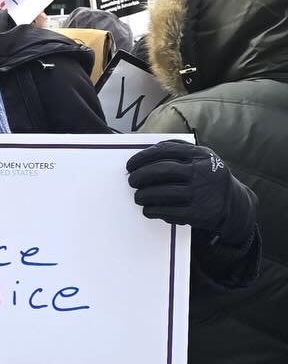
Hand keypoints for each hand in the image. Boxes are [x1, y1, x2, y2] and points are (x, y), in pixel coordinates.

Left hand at [127, 141, 254, 246]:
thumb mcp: (202, 158)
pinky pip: (167, 212)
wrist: (233, 203)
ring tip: (138, 196)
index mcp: (201, 155)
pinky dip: (152, 210)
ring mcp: (201, 193)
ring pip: (161, 193)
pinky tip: (148, 209)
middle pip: (161, 170)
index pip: (165, 150)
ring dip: (143, 195)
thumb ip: (179, 151)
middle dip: (139, 176)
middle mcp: (202, 172)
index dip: (143, 157)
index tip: (130, 165)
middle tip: (132, 181)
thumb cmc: (207, 177)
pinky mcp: (198, 213)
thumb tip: (146, 152)